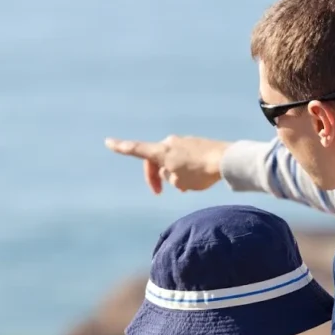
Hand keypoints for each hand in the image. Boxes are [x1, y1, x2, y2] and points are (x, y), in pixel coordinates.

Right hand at [105, 136, 228, 193]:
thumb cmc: (200, 172)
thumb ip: (168, 176)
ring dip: (173, 175)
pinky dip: (185, 171)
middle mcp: (170, 143)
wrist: (226, 160)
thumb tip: (171, 171)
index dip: (121, 147)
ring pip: (171, 161)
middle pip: (155, 161)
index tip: (108, 142)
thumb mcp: (178, 180)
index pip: (137, 149)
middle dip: (156, 176)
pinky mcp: (196, 144)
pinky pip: (184, 159)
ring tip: (187, 187)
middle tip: (159, 193)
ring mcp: (184, 142)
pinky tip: (197, 180)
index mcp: (162, 151)